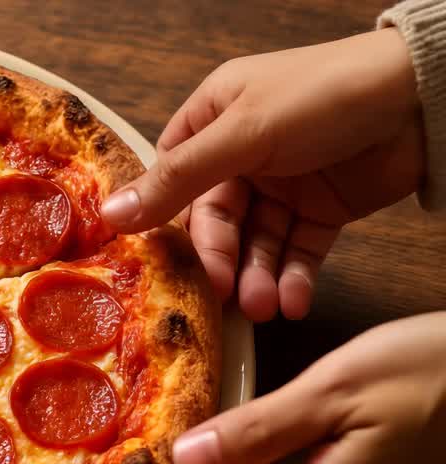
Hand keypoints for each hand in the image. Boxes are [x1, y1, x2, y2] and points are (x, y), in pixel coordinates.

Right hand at [101, 29, 423, 320]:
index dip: (166, 221)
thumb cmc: (324, 95)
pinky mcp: (322, 209)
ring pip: (256, 242)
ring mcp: (283, 183)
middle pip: (215, 220)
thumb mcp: (241, 134)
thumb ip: (177, 179)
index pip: (173, 178)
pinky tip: (293, 301)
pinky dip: (293, 278)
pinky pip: (297, 251)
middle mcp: (242, 153)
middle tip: (227, 296)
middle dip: (222, 260)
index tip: (164, 264)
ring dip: (257, 277)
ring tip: (266, 307)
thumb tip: (109, 215)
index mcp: (213, 119)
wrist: (423, 97)